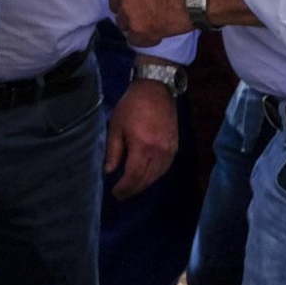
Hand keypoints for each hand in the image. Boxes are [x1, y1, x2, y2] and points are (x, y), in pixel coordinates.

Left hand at [105, 78, 178, 198]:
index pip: (134, 175)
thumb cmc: (131, 106)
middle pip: (147, 179)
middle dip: (133, 189)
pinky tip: (146, 176)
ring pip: (157, 175)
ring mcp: (170, 150)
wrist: (156, 90)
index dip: (124, 187)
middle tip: (122, 194)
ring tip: (132, 188)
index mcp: (142, 146)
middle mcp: (159, 151)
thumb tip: (110, 172)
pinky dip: (155, 175)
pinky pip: (165, 168)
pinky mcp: (175, 147)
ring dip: (144, 184)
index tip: (115, 193)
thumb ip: (114, 151)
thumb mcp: (116, 127)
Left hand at [108, 0, 195, 46]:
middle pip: (116, 6)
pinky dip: (146, 39)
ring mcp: (129, 11)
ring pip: (123, 24)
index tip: (132, 0)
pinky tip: (160, 33)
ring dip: (136, 25)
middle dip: (127, 10)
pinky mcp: (138, 29)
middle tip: (144, 14)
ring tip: (156, 23)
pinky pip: (134, 40)